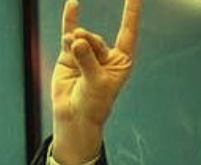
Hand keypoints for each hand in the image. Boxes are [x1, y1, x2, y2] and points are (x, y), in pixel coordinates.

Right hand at [50, 0, 140, 164]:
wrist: (75, 116)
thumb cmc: (93, 104)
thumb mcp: (96, 83)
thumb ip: (87, 60)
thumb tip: (76, 39)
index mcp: (122, 62)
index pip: (128, 33)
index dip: (131, 14)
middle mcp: (106, 56)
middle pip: (96, 40)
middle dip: (88, 42)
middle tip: (79, 48)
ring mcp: (87, 54)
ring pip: (81, 38)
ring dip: (76, 42)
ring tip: (71, 47)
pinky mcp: (69, 55)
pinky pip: (69, 33)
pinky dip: (70, 19)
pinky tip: (73, 4)